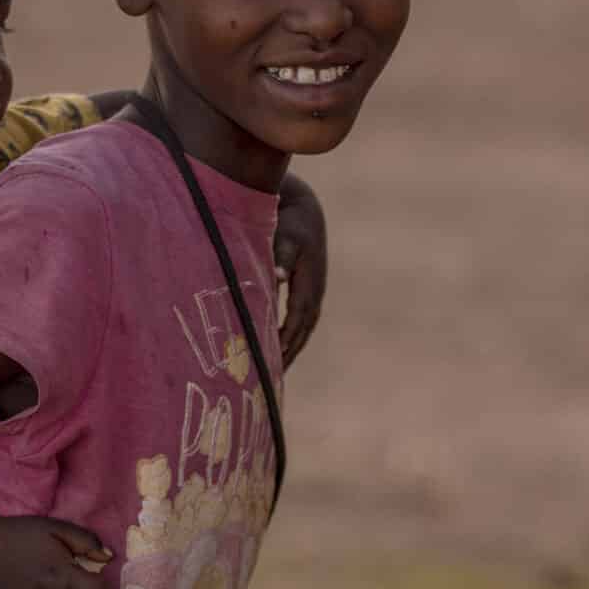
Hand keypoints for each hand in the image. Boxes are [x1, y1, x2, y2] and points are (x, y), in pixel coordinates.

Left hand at [273, 175, 327, 367]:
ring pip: (304, 330)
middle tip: (273, 378)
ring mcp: (315, 293)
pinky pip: (302, 322)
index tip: (274, 357)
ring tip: (278, 373)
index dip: (286, 338)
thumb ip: (279, 260)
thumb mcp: (284, 239)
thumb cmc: (290, 223)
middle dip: (289, 354)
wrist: (305, 210)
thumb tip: (277, 279)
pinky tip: (282, 349)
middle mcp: (315, 292)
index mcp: (309, 283)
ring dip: (292, 350)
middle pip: (303, 331)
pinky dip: (293, 338)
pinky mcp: (310, 292)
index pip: (296, 318)